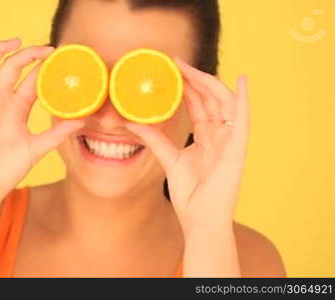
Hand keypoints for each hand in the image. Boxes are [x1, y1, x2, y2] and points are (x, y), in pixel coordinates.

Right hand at [0, 36, 83, 212]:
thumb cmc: (8, 169)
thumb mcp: (39, 146)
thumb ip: (58, 132)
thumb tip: (83, 120)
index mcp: (16, 109)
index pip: (31, 80)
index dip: (43, 67)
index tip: (58, 56)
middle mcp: (0, 101)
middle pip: (13, 68)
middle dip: (29, 55)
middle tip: (47, 49)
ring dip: (1, 50)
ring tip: (17, 41)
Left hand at [124, 58, 248, 235]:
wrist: (200, 220)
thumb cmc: (190, 194)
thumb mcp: (169, 159)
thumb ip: (154, 139)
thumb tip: (131, 123)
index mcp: (207, 137)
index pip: (199, 105)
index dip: (188, 86)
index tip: (172, 70)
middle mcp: (221, 135)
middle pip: (211, 99)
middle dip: (195, 79)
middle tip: (176, 63)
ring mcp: (231, 141)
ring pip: (224, 103)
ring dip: (208, 83)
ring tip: (190, 68)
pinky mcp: (237, 149)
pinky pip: (243, 119)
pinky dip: (244, 99)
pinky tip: (242, 80)